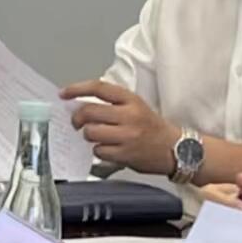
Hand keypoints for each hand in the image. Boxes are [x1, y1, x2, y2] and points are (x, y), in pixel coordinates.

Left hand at [62, 78, 179, 174]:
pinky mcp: (127, 154)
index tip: (63, 94)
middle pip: (89, 112)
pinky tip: (108, 149)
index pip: (98, 88)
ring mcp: (128, 136)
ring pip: (91, 132)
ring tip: (98, 137)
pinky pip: (99, 151)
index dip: (77, 89)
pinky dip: (99, 151)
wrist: (178, 149)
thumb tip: (78, 104)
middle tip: (77, 122)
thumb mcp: (136, 106)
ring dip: (89, 135)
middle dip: (77, 118)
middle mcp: (129, 115)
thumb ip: (111, 104)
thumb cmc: (152, 127)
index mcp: (130, 100)